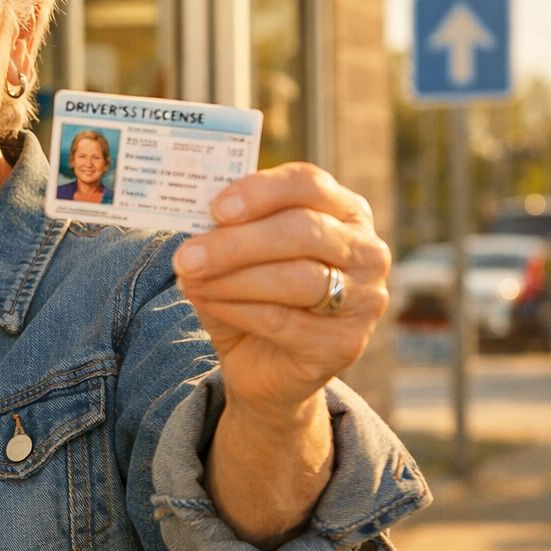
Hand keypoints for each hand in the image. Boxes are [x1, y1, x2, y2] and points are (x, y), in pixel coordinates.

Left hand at [173, 162, 390, 414]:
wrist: (265, 366)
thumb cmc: (252, 295)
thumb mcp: (238, 255)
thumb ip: (226, 231)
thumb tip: (196, 219)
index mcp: (342, 210)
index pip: (309, 184)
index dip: (261, 192)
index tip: (215, 208)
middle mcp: (365, 250)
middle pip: (303, 231)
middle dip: (236, 243)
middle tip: (186, 256)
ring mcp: (364, 298)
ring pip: (296, 278)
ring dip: (232, 278)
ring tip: (189, 280)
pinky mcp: (344, 342)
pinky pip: (284, 320)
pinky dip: (236, 309)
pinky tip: (207, 303)